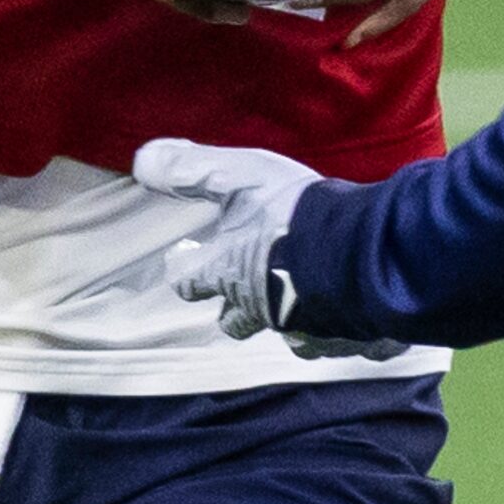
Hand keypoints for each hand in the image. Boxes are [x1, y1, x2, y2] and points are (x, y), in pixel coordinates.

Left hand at [135, 138, 405, 359]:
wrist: (362, 250)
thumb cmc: (292, 213)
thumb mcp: (237, 177)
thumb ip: (190, 170)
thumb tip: (141, 161)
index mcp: (230, 273)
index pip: (188, 280)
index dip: (181, 269)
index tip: (181, 255)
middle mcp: (260, 309)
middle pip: (234, 323)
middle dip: (232, 310)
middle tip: (238, 288)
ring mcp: (305, 329)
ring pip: (289, 338)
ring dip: (289, 322)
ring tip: (300, 301)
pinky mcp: (347, 338)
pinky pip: (340, 342)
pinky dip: (341, 330)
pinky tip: (351, 316)